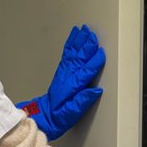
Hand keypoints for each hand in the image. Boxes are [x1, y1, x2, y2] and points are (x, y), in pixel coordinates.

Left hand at [17, 24, 105, 139]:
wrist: (44, 115)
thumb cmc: (59, 117)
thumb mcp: (71, 114)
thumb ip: (82, 102)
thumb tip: (96, 90)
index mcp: (71, 87)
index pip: (85, 72)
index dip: (94, 62)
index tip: (102, 53)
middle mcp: (68, 77)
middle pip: (79, 58)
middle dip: (86, 46)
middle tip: (93, 34)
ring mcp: (64, 72)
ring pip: (73, 53)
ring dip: (79, 41)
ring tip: (84, 29)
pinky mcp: (63, 70)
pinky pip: (68, 53)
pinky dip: (71, 43)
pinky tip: (75, 35)